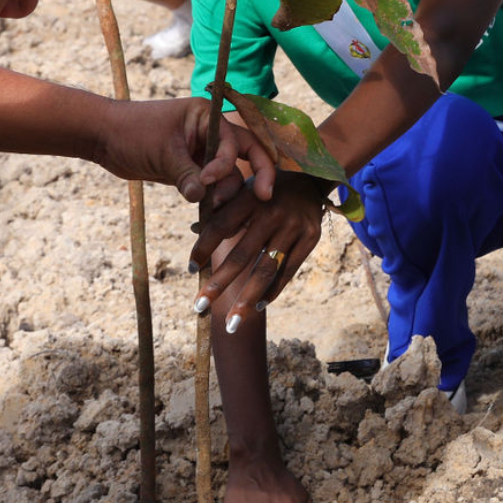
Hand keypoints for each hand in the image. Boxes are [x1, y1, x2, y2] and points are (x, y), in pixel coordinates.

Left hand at [95, 98, 274, 206]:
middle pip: (247, 153)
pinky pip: (212, 186)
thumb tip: (203, 199)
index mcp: (208, 116)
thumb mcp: (162, 153)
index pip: (234, 141)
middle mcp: (211, 133)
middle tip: (266, 198)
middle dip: (259, 174)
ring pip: (229, 175)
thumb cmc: (131, 132)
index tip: (207, 181)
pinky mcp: (192, 169)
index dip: (226, 164)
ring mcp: (203, 152)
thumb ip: (185, 175)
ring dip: (227, 193)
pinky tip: (210, 217)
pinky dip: (213, 200)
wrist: (102, 136)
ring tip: (214, 213)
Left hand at [192, 172, 330, 326]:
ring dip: (246, 299)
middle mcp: (273, 212)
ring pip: (266, 269)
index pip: (220, 227)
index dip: (203, 248)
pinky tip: (257, 306)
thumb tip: (195, 231)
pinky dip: (272, 290)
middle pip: (241, 255)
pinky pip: (288, 271)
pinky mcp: (311, 238)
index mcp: (251, 197)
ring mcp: (294, 227)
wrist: (312, 179)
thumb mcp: (245, 189)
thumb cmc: (268, 189)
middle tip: (199, 306)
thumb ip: (223, 208)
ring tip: (231, 323)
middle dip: (218, 284)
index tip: (191, 268)